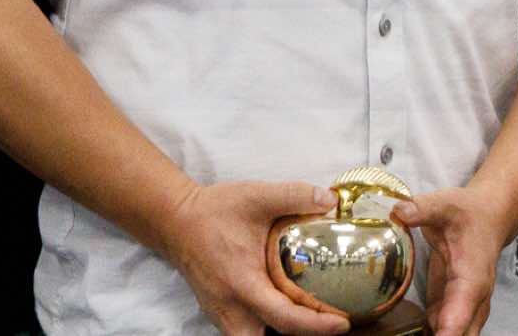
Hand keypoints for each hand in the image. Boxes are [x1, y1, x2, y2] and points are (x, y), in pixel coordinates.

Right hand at [156, 180, 349, 335]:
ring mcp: (222, 315)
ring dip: (281, 333)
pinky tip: (287, 309)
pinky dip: (268, 326)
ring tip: (309, 317)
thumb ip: (294, 195)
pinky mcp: (219, 314)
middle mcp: (231, 308)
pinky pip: (247, 332)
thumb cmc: (214, 211)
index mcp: (243, 283)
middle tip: (328, 323)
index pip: (284, 317)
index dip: (316, 326)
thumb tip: (329, 200)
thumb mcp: (256, 196)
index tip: (342, 323)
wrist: (175, 221)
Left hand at [393, 187, 507, 335]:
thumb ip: (423, 208)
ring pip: (454, 335)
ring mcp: (464, 309)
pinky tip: (406, 334)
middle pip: (461, 335)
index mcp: (472, 280)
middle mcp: (473, 302)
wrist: (487, 218)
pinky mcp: (450, 309)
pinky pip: (442, 331)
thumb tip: (397, 211)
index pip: (461, 315)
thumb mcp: (446, 204)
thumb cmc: (469, 213)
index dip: (448, 332)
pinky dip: (430, 334)